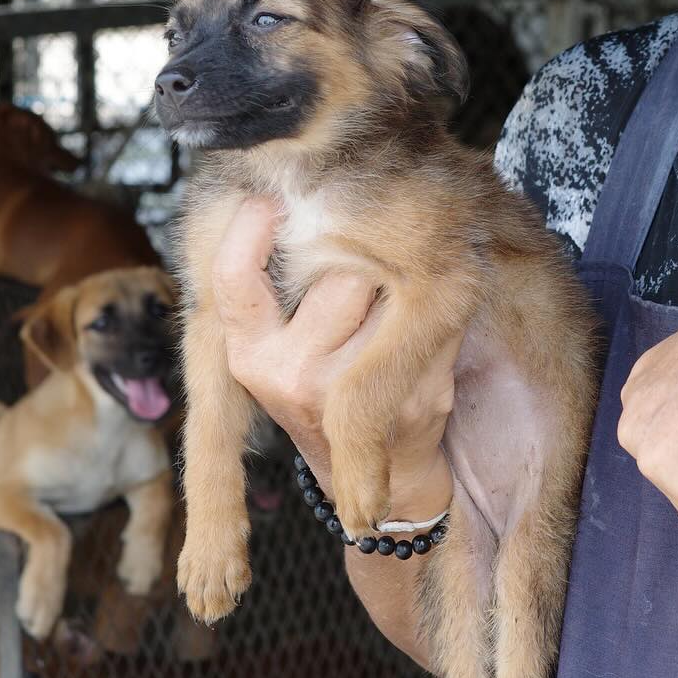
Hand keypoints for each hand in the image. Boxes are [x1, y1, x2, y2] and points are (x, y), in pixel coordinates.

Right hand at [211, 198, 453, 512]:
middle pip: (342, 273)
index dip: (248, 232)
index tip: (265, 198)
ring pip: (394, 293)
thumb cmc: (329, 383)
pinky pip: (435, 324)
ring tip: (394, 313)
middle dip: (364, 263)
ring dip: (407, 289)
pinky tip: (425, 339)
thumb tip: (294, 200)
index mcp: (250, 353)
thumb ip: (281, 287)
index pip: (235, 280)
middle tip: (366, 279)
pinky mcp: (404, 399)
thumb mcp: (282, 344)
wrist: (378, 478)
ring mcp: (348, 393)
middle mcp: (290, 374)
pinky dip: (442, 319)